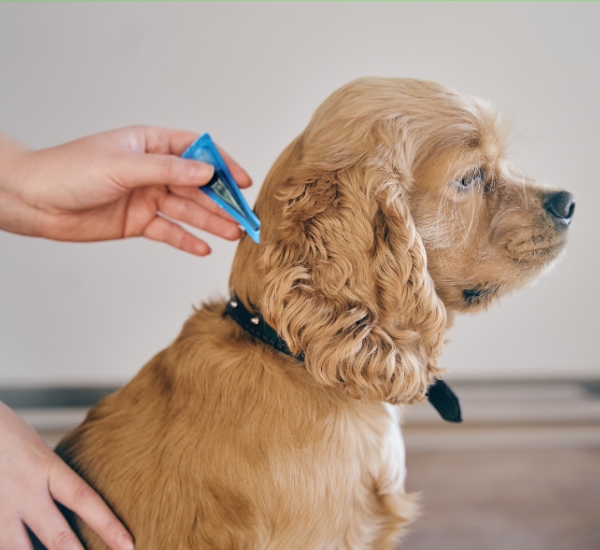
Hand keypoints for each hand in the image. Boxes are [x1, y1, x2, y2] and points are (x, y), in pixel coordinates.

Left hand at [0, 126, 252, 255]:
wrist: (35, 201)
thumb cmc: (70, 171)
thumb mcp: (124, 165)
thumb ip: (168, 170)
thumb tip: (206, 170)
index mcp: (150, 145)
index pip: (195, 151)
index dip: (221, 165)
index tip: (242, 181)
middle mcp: (152, 171)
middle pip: (196, 185)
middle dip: (221, 201)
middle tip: (243, 216)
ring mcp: (147, 197)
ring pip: (187, 210)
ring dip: (210, 222)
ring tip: (233, 234)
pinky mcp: (138, 222)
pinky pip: (169, 231)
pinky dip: (186, 240)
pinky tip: (204, 248)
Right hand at [0, 401, 134, 549]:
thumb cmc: (9, 437)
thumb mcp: (41, 452)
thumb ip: (56, 480)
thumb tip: (78, 506)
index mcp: (47, 468)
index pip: (84, 499)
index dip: (107, 525)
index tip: (128, 545)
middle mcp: (24, 491)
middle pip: (57, 536)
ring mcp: (0, 509)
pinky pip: (1, 545)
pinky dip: (14, 548)